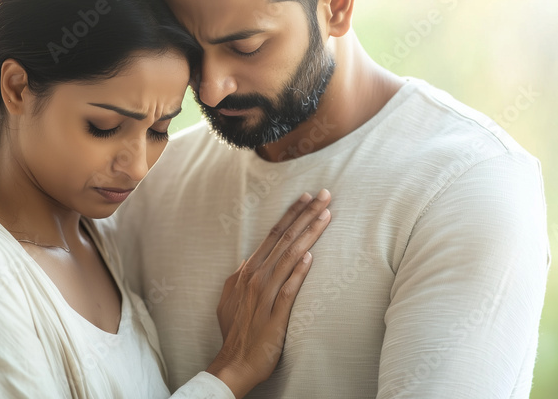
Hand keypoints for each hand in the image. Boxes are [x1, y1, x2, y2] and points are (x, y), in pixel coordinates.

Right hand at [209, 189, 331, 397]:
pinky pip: (288, 290)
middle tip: (325, 194)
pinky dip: (298, 272)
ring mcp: (265, 296)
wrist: (234, 363)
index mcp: (248, 271)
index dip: (292, 214)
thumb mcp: (231, 298)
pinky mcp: (274, 315)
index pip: (274, 234)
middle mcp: (256, 278)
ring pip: (289, 257)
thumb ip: (241, 277)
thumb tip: (249, 261)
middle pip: (285, 239)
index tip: (308, 197)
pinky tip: (310, 257)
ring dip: (309, 234)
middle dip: (306, 214)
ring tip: (326, 215)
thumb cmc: (236, 331)